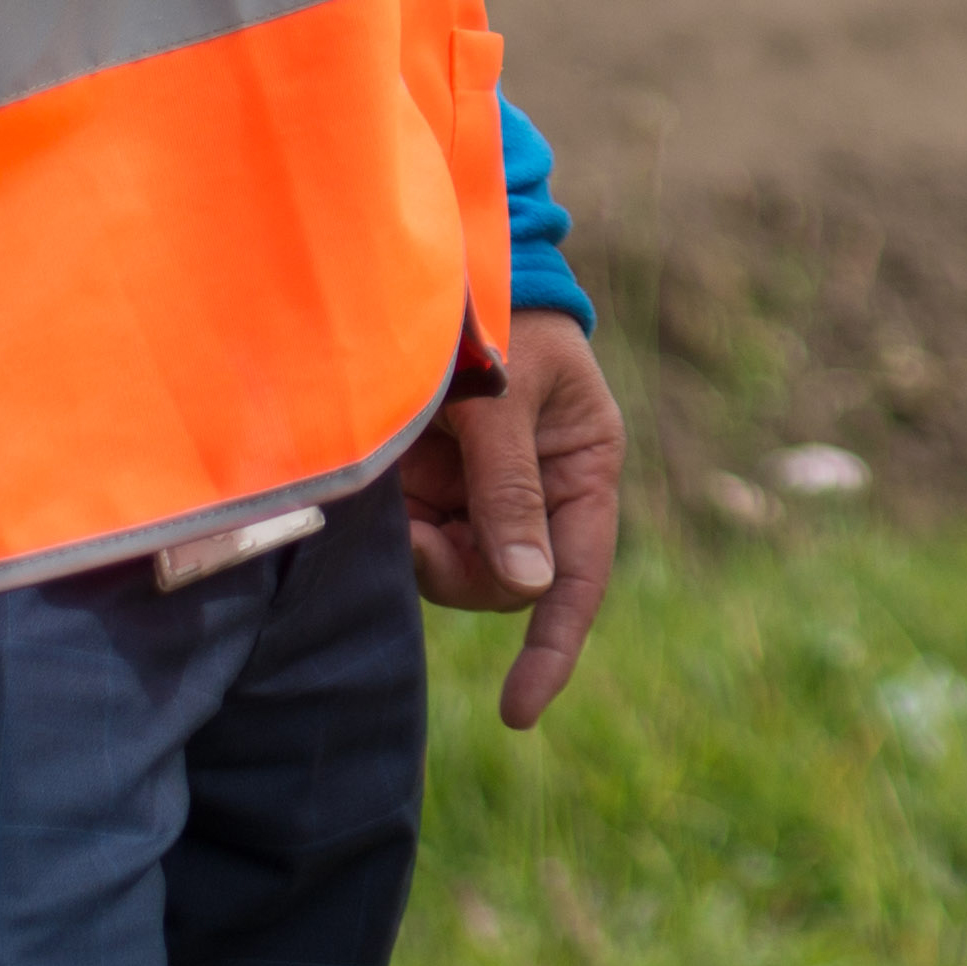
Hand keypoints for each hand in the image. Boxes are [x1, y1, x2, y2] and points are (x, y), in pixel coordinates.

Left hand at [401, 308, 622, 729]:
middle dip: (460, 572)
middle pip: (505, 580)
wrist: (438, 253)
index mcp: (581, 466)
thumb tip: (528, 588)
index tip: (517, 712)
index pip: (576, 577)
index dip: (552, 648)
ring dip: (422, 549)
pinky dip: (399, 529)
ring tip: (397, 492)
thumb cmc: (494, 312)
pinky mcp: (434, 481)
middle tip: (413, 537)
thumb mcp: (507, 397)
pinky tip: (385, 490)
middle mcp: (537, 489)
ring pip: (456, 565)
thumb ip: (510, 488)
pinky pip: (419, 536)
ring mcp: (483, 488)